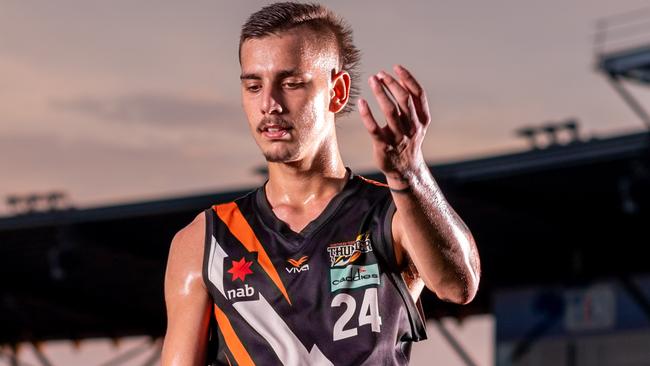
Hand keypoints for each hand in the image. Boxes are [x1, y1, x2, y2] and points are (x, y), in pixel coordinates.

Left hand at [357, 65, 430, 188]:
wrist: (406, 170)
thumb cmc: (408, 140)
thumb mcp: (416, 122)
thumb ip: (410, 103)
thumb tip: (400, 78)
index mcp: (422, 119)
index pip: (418, 94)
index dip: (408, 79)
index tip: (396, 67)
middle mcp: (412, 127)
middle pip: (404, 100)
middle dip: (392, 84)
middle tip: (379, 74)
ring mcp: (398, 137)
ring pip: (390, 111)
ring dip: (380, 93)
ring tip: (372, 80)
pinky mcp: (383, 146)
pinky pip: (374, 129)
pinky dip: (367, 115)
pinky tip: (361, 102)